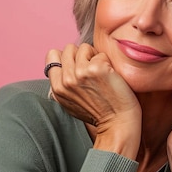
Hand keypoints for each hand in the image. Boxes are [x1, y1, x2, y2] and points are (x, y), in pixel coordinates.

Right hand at [45, 44, 141, 159]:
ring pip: (84, 47)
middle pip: (69, 48)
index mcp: (57, 88)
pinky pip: (100, 54)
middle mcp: (66, 80)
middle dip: (82, 56)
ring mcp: (80, 73)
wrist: (117, 123)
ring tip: (101, 74)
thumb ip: (63, 84)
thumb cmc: (99, 113)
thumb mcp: (70, 102)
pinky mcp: (96, 68)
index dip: (67, 58)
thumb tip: (62, 64)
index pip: (53, 54)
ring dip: (94, 57)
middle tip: (92, 72)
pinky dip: (107, 62)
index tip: (78, 68)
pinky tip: (110, 77)